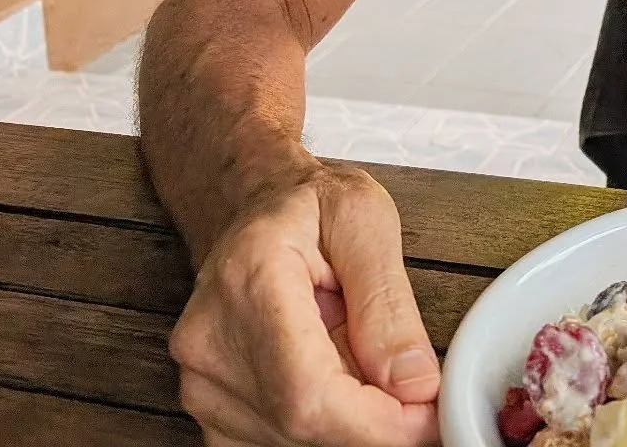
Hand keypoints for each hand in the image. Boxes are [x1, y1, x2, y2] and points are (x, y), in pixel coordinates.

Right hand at [170, 163, 439, 445]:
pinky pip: (274, 440)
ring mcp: (201, 380)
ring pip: (290, 439)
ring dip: (345, 415)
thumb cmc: (310, 204)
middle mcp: (210, 339)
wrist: (257, 204)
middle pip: (299, 423)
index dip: (374, 421)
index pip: (307, 391)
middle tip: (411, 384)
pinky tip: (335, 375)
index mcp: (249, 279)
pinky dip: (320, 421)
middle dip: (370, 418)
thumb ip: (389, 305)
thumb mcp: (367, 220)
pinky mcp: (208, 407)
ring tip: (357, 351)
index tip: (425, 415)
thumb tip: (414, 384)